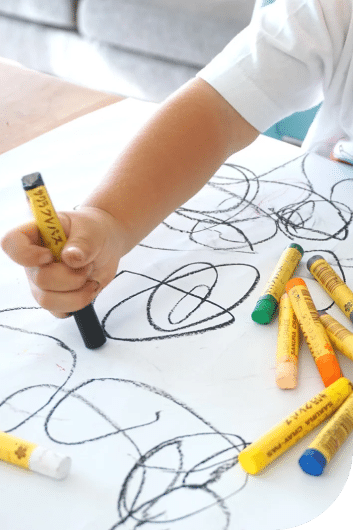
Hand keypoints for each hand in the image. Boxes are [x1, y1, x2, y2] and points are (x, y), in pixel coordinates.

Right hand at [1, 206, 125, 317]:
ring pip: (48, 300)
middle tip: (88, 264)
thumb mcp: (92, 230)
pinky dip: (80, 302)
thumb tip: (71, 259)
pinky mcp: (55, 298)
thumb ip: (82, 243)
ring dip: (77, 292)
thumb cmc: (94, 231)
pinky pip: (60, 311)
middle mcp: (33, 261)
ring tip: (90, 276)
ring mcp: (41, 282)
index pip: (11, 243)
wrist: (107, 246)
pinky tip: (89, 287)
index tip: (50, 255)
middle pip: (40, 279)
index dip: (27, 254)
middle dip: (71, 276)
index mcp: (35, 235)